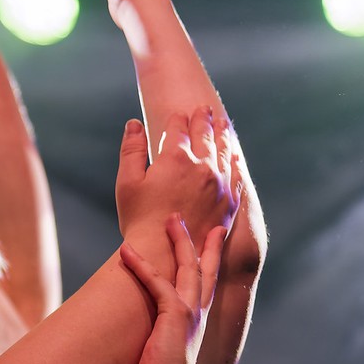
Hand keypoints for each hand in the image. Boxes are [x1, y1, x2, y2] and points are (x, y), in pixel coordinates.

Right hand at [112, 107, 238, 243]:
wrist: (165, 254)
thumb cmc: (139, 219)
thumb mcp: (128, 183)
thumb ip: (131, 150)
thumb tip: (133, 124)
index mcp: (175, 157)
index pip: (178, 128)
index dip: (177, 119)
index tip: (178, 114)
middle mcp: (202, 165)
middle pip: (204, 134)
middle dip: (202, 119)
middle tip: (203, 109)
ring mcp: (219, 183)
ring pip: (224, 150)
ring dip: (222, 134)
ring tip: (222, 123)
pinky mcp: (229, 201)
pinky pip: (235, 174)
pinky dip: (234, 160)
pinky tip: (233, 156)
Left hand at [119, 215, 223, 363]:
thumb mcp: (162, 349)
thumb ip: (161, 333)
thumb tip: (145, 330)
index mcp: (198, 321)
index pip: (209, 283)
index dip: (214, 258)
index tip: (218, 237)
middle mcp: (199, 313)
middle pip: (206, 267)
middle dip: (207, 241)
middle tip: (213, 218)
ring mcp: (189, 313)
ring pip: (188, 267)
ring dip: (179, 240)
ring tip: (171, 219)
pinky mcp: (173, 316)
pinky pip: (157, 282)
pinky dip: (141, 265)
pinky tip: (126, 250)